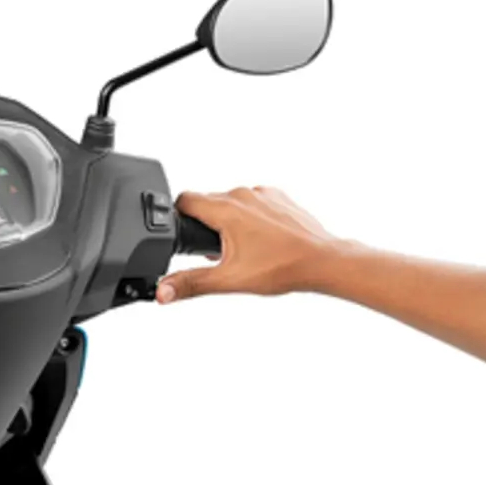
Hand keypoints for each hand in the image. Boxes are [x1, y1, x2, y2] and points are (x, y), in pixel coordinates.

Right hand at [158, 187, 342, 303]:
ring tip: (242, 249)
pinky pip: (252, 202)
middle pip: (207, 203)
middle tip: (218, 253)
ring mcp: (262, 193)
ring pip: (230, 202)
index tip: (184, 236)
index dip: (178, 218)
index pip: (184, 200)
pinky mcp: (278, 197)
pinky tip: (260, 240)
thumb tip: (162, 291)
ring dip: (228, 222)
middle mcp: (242, 194)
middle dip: (205, 226)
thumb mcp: (229, 279)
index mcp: (226, 209)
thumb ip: (191, 283)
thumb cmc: (283, 268)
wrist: (323, 261)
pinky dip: (250, 218)